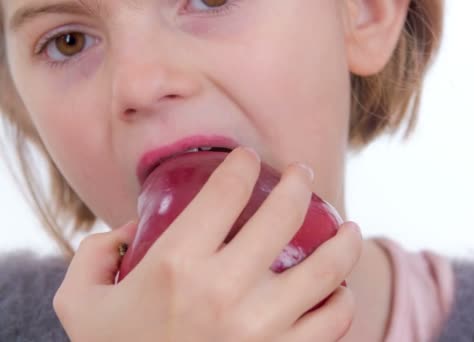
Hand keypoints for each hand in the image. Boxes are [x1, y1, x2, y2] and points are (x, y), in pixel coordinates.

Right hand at [53, 147, 362, 340]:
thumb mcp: (82, 304)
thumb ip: (96, 254)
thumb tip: (132, 228)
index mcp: (175, 266)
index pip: (224, 192)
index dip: (241, 164)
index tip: (248, 159)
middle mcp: (223, 292)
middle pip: (283, 216)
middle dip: (298, 183)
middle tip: (300, 175)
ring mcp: (260, 329)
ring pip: (326, 268)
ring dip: (344, 240)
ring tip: (347, 228)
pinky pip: (333, 323)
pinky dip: (342, 301)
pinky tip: (338, 289)